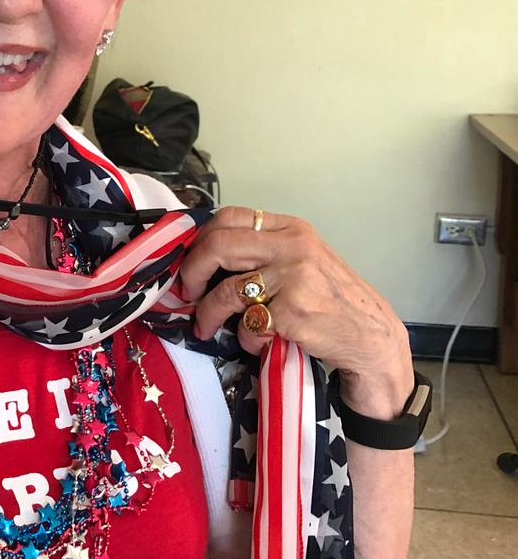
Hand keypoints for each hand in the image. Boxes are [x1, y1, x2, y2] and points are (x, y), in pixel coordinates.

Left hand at [180, 206, 413, 418]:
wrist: (370, 335)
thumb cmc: (332, 300)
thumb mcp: (303, 260)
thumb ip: (265, 251)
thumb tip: (207, 256)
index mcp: (291, 229)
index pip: (230, 217)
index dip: (201, 239)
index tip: (191, 260)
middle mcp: (292, 247)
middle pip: (219, 246)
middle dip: (193, 271)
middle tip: (187, 291)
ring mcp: (293, 278)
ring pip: (226, 291)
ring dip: (209, 314)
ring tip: (207, 327)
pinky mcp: (293, 312)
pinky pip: (248, 326)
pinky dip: (247, 339)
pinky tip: (260, 342)